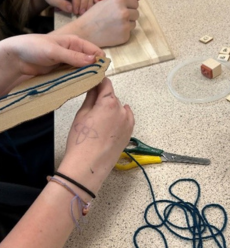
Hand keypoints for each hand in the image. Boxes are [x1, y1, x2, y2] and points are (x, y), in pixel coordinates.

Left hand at [0, 34, 103, 94]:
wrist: (16, 58)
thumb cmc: (34, 48)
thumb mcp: (55, 51)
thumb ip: (73, 57)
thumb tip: (94, 60)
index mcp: (75, 43)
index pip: (94, 51)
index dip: (100, 61)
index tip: (102, 73)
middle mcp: (74, 53)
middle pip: (90, 63)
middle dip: (94, 72)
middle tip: (95, 83)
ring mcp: (68, 64)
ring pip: (83, 72)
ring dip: (85, 78)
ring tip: (87, 87)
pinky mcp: (62, 73)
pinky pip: (73, 78)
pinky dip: (77, 82)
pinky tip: (78, 88)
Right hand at [53, 0, 141, 47]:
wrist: (86, 31)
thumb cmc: (95, 15)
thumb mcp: (107, 1)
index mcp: (119, 1)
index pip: (135, 3)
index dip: (129, 6)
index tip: (122, 9)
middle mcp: (124, 12)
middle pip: (136, 13)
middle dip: (129, 16)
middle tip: (117, 18)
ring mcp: (125, 25)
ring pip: (134, 23)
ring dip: (127, 24)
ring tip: (114, 25)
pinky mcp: (125, 36)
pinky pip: (129, 33)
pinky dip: (123, 33)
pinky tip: (113, 32)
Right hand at [59, 78, 134, 193]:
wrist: (88, 166)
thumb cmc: (81, 141)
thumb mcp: (81, 114)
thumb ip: (90, 97)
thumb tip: (94, 86)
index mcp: (109, 102)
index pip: (106, 84)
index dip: (98, 81)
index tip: (93, 81)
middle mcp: (122, 110)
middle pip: (112, 97)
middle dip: (103, 99)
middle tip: (90, 108)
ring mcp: (128, 123)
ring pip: (119, 109)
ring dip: (111, 110)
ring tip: (97, 123)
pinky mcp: (129, 133)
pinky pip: (125, 120)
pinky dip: (118, 119)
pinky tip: (108, 126)